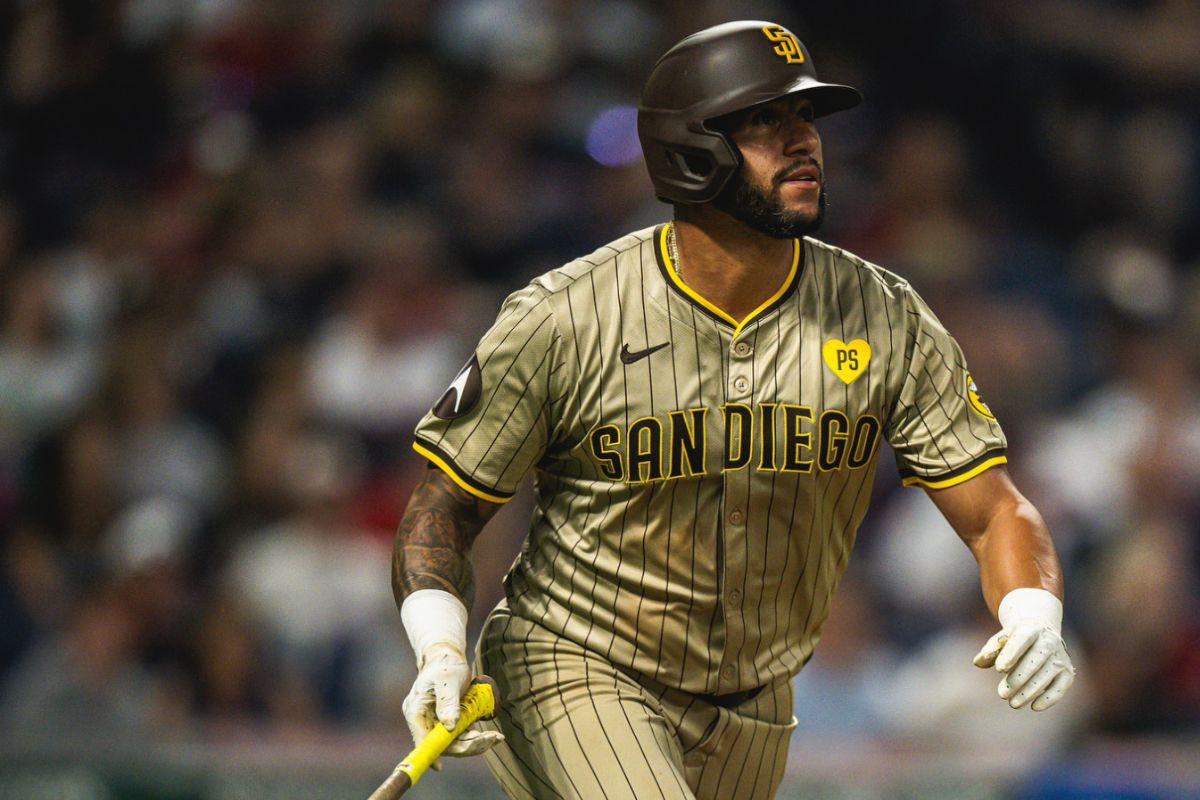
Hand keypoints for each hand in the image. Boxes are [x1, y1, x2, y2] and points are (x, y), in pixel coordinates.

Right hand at [402, 642, 503, 756]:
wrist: (448, 656)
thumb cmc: (445, 664)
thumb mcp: (447, 679)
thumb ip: (448, 702)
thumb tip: (449, 727)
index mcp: (416, 712)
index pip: (422, 740)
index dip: (431, 754)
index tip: (440, 768)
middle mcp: (424, 720)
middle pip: (442, 745)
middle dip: (466, 746)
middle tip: (490, 738)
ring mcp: (436, 722)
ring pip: (454, 743)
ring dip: (474, 743)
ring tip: (495, 736)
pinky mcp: (447, 722)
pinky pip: (460, 736)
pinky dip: (475, 738)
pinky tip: (490, 734)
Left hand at [974, 592, 1075, 710]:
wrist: (1042, 632)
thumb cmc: (1016, 639)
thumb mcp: (1002, 638)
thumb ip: (990, 649)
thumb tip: (978, 662)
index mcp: (1030, 629)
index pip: (1021, 640)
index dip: (1011, 654)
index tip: (999, 668)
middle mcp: (1048, 642)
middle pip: (1034, 661)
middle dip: (1018, 679)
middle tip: (1002, 694)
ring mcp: (1060, 657)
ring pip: (1046, 676)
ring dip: (1029, 692)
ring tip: (1012, 703)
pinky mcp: (1067, 672)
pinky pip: (1060, 687)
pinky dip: (1049, 698)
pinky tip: (1034, 707)